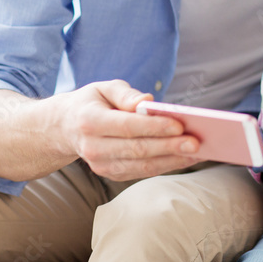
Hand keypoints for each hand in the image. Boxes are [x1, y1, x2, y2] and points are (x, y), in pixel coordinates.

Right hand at [59, 79, 200, 180]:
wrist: (64, 128)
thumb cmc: (92, 102)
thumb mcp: (103, 88)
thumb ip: (125, 93)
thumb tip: (148, 101)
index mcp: (90, 121)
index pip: (127, 126)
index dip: (154, 127)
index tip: (180, 125)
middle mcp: (93, 147)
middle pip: (137, 149)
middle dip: (169, 147)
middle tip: (196, 142)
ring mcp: (100, 164)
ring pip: (142, 165)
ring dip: (172, 160)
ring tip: (198, 152)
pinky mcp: (110, 173)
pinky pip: (141, 172)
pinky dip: (166, 166)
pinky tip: (185, 158)